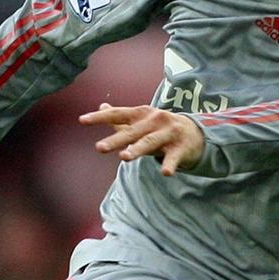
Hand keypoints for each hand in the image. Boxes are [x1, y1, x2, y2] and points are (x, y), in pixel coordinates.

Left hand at [79, 103, 203, 175]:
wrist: (196, 132)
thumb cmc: (162, 128)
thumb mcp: (142, 121)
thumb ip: (121, 118)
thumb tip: (101, 106)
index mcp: (142, 114)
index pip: (118, 114)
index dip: (100, 117)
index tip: (82, 120)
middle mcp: (154, 121)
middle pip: (132, 132)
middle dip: (116, 139)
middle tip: (99, 148)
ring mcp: (168, 133)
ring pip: (150, 142)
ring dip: (137, 149)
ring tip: (124, 157)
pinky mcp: (181, 148)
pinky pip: (174, 158)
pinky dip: (170, 164)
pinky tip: (165, 173)